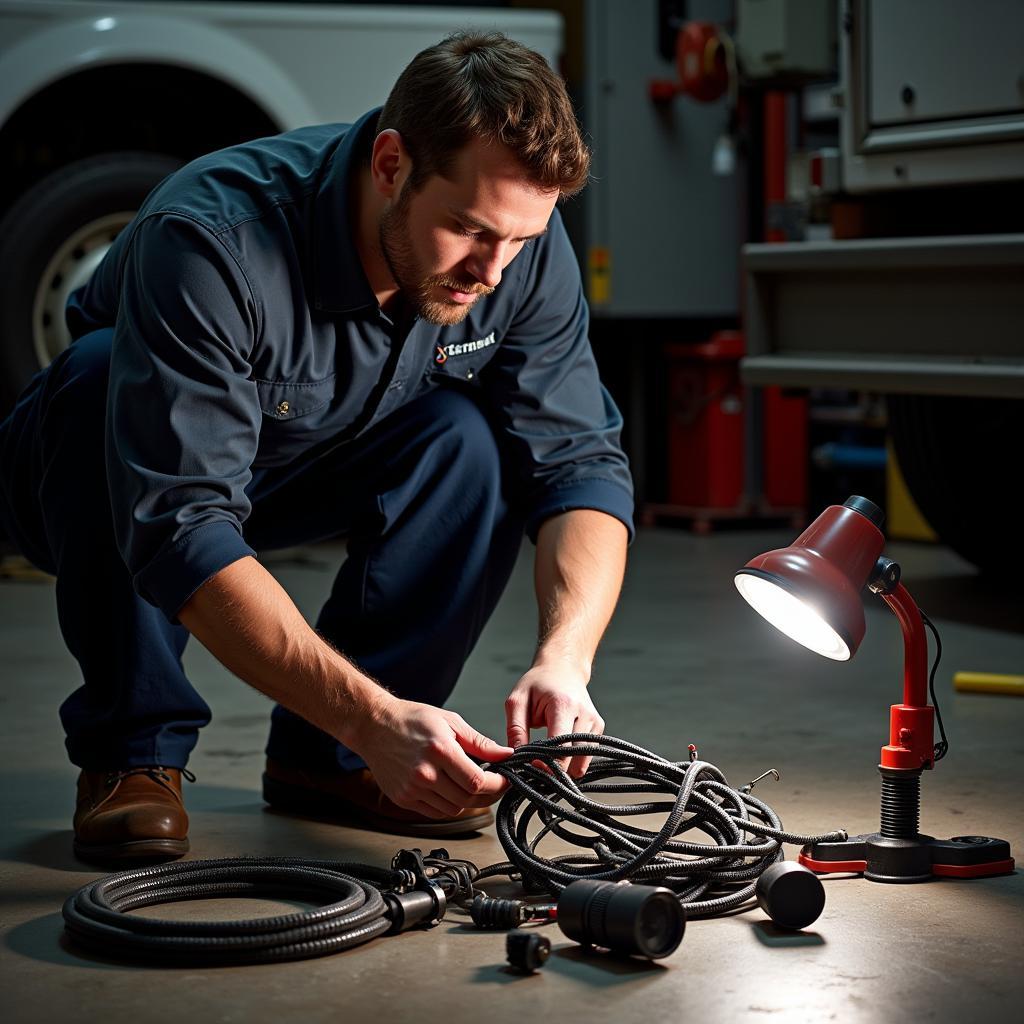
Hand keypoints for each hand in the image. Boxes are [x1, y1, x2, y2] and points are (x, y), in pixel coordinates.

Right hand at [351, 697, 511, 817]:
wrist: (374, 726)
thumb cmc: (411, 720)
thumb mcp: (450, 721)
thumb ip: (480, 742)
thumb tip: (506, 754)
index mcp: (440, 751)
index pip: (478, 782)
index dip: (498, 785)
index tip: (505, 780)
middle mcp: (425, 773)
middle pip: (468, 799)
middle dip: (488, 795)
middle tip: (495, 785)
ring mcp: (412, 789)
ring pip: (453, 809)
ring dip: (468, 801)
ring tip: (469, 785)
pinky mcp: (403, 799)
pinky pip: (435, 812)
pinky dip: (448, 805)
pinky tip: (449, 789)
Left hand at [504, 663, 604, 777]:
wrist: (562, 668)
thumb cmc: (537, 684)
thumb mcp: (517, 701)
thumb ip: (515, 730)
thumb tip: (516, 759)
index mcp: (563, 705)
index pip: (560, 746)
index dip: (546, 764)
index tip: (531, 768)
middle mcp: (585, 714)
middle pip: (573, 758)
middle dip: (554, 770)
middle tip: (536, 769)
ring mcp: (595, 722)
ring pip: (582, 762)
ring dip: (564, 768)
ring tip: (547, 759)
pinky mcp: (599, 728)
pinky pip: (586, 756)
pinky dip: (572, 761)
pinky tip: (559, 753)